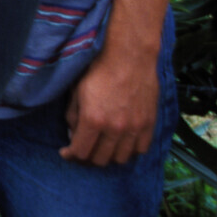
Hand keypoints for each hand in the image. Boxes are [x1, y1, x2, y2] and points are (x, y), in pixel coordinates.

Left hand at [60, 48, 158, 165]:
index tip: (67, 153)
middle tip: (83, 149)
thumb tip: (73, 134)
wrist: (129, 56)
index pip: (81, 152)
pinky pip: (140, 149)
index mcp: (93, 120)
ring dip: (109, 156)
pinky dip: (129, 150)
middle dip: (87, 157)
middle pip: (100, 159)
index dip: (71, 155)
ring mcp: (134, 128)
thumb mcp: (77, 91)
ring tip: (102, 147)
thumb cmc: (99, 69)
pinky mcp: (149, 124)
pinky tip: (121, 142)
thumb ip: (73, 116)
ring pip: (121, 159)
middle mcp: (115, 129)